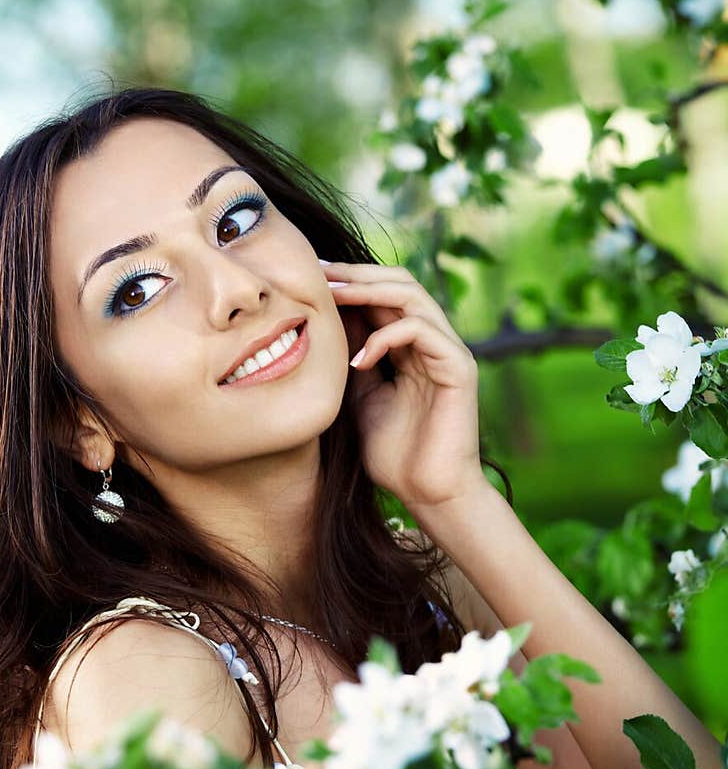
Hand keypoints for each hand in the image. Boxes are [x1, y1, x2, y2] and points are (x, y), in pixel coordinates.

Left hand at [321, 260, 486, 512]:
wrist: (427, 494)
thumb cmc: (393, 454)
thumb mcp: (357, 397)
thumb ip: (349, 359)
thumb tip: (321, 322)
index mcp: (411, 346)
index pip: (383, 294)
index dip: (349, 281)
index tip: (308, 277)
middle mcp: (433, 341)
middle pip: (399, 281)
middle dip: (356, 274)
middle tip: (318, 274)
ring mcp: (449, 351)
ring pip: (412, 295)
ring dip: (368, 291)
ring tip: (331, 298)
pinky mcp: (459, 368)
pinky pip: (421, 330)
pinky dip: (385, 336)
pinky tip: (357, 360)